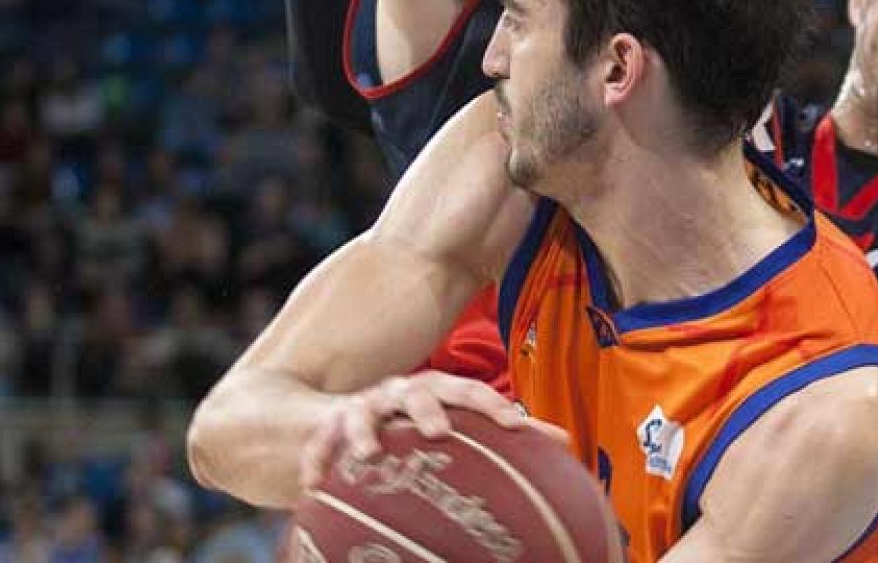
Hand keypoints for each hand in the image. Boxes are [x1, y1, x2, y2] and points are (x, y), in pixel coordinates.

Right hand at [299, 372, 569, 489]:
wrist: (348, 411)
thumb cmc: (417, 423)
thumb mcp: (458, 425)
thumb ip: (508, 435)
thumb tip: (565, 443)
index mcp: (440, 391)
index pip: (472, 392)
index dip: (494, 406)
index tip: (517, 425)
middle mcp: (403, 392)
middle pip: (419, 390)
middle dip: (428, 407)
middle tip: (438, 432)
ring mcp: (364, 406)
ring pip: (363, 412)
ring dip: (364, 431)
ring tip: (367, 455)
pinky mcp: (327, 425)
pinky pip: (319, 444)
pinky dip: (315, 462)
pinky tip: (312, 485)